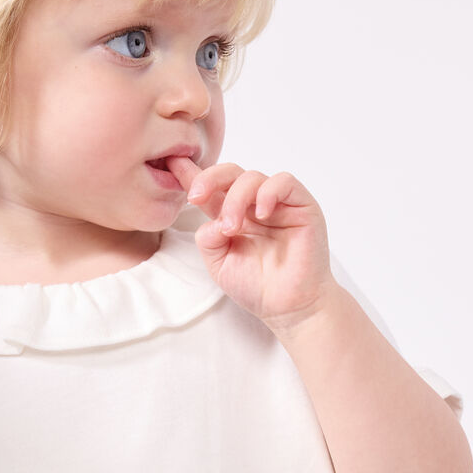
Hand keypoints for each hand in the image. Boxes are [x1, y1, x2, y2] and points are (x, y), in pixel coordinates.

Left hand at [166, 156, 340, 333]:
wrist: (289, 308)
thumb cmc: (258, 288)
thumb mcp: (219, 264)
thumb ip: (208, 238)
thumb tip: (213, 219)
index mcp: (233, 216)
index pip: (212, 189)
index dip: (191, 175)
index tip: (170, 164)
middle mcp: (254, 206)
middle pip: (230, 173)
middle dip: (208, 178)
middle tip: (195, 197)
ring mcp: (279, 204)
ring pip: (252, 177)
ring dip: (235, 199)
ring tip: (232, 228)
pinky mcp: (302, 206)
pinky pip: (284, 182)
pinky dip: (268, 193)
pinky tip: (259, 215)